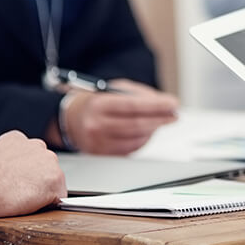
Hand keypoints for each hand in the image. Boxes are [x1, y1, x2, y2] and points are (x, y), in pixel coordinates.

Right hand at [0, 131, 64, 244]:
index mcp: (13, 140)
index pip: (26, 162)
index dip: (16, 179)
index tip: (3, 188)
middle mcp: (32, 146)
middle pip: (38, 170)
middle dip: (27, 185)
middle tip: (7, 196)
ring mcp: (46, 160)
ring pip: (48, 182)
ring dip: (36, 194)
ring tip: (13, 201)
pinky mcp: (53, 179)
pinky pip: (57, 196)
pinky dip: (46, 203)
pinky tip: (26, 205)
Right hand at [63, 79, 178, 154]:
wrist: (70, 119)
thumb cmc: (95, 101)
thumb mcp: (112, 89)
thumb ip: (136, 94)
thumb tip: (161, 103)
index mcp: (99, 105)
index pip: (133, 106)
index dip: (156, 106)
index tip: (173, 103)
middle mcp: (96, 125)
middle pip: (136, 124)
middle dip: (160, 119)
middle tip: (174, 114)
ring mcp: (98, 143)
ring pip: (135, 139)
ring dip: (153, 130)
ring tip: (163, 121)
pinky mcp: (101, 155)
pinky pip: (129, 149)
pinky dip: (143, 140)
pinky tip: (149, 132)